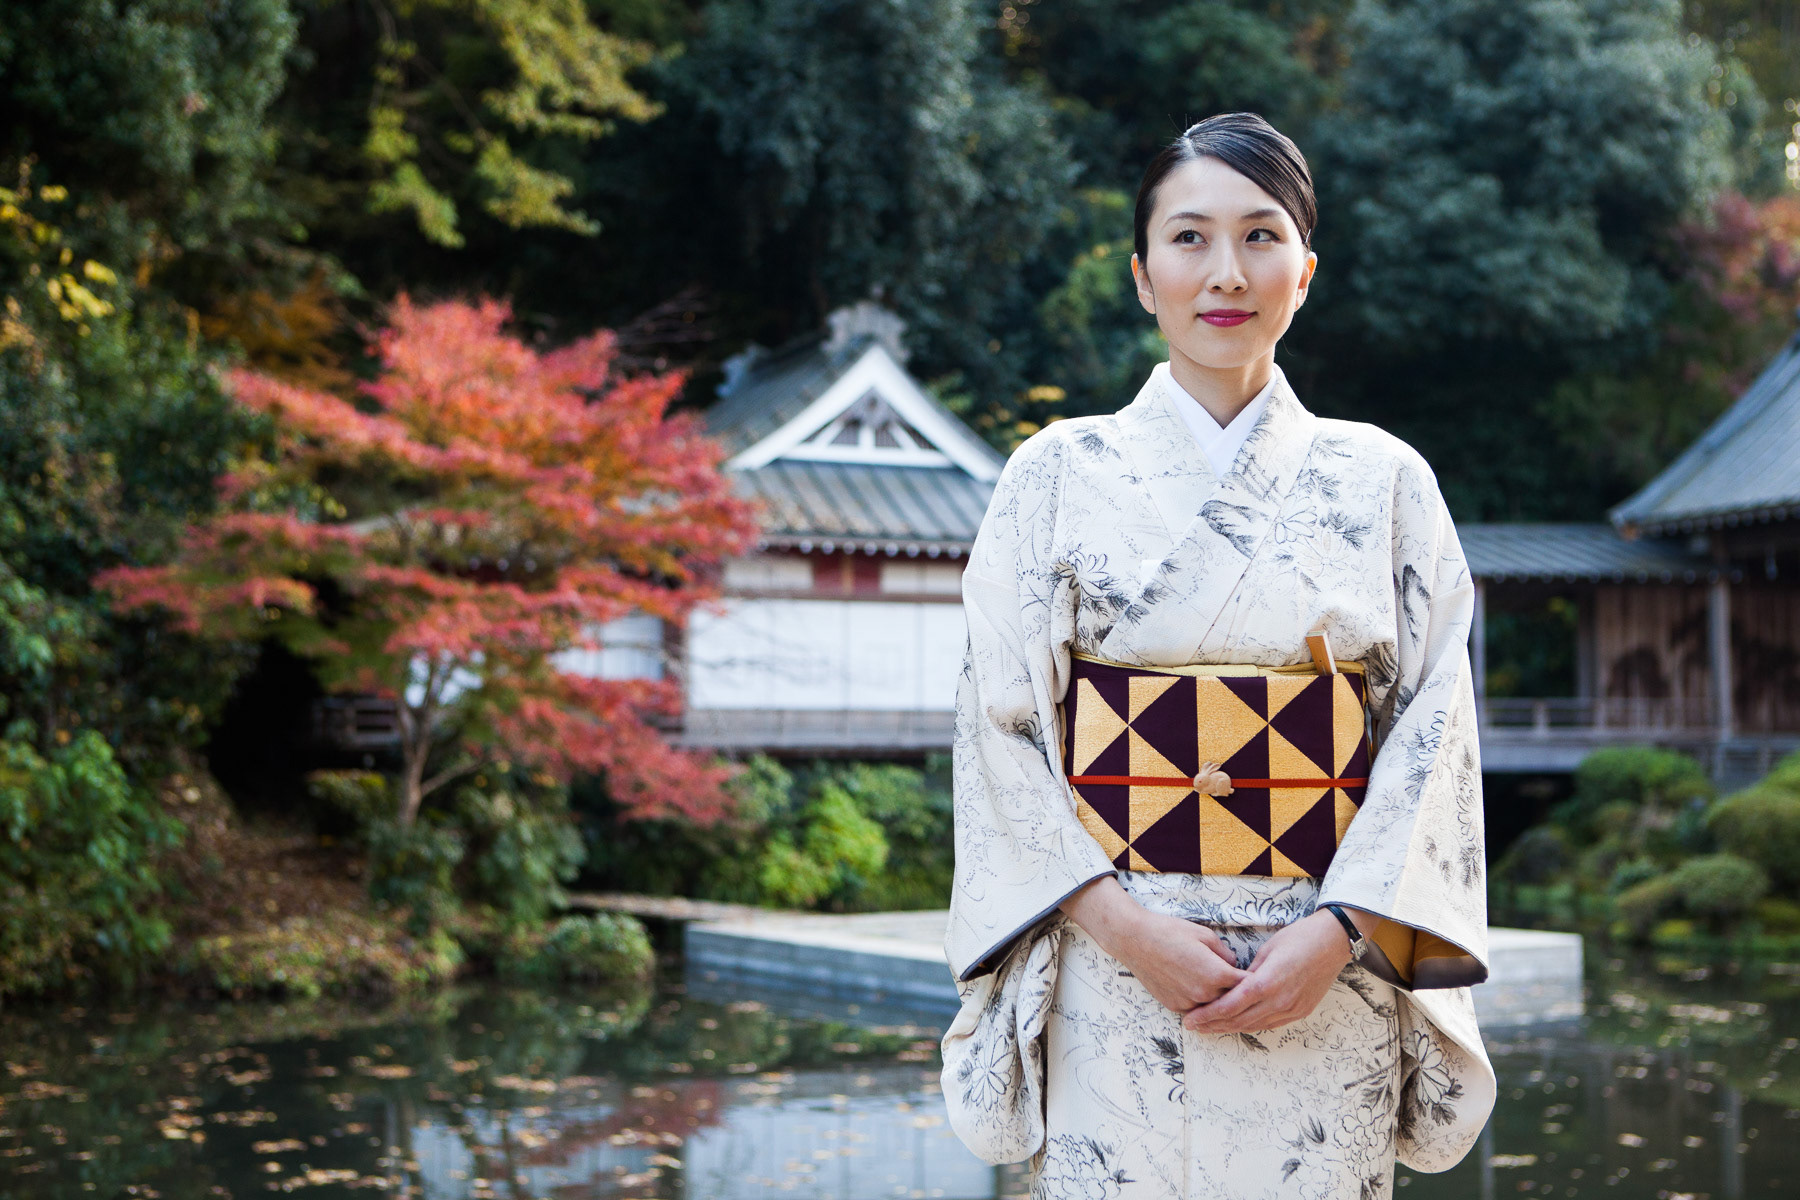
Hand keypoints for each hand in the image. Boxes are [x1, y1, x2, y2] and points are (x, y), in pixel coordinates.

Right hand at [1060, 877, 1244, 1012]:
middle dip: (1239, 992)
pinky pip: (1196, 1007)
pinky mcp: (1175, 1006)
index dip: (1256, 981)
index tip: (1263, 979)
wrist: (1135, 940)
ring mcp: (1188, 1003)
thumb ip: (1225, 953)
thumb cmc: (1170, 932)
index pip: (1247, 985)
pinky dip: (1201, 1001)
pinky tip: (1199, 989)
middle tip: (1249, 988)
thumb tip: (1234, 964)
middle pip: (1232, 999)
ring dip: (1220, 999)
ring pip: (1214, 1006)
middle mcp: (1204, 993)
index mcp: (1216, 974)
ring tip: (1222, 989)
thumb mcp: (1204, 934)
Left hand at [1181, 909, 1355, 1033]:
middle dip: (1213, 1025)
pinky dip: (1251, 1025)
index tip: (1190, 1019)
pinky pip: (1270, 1024)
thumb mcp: (1267, 950)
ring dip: (1230, 1028)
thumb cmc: (1299, 938)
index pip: (1230, 1006)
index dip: (1208, 1015)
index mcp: (1267, 983)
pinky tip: (1238, 1023)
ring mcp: (1291, 1009)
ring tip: (1210, 1027)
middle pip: (1239, 1020)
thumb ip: (1249, 973)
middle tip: (1193, 1026)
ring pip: (1254, 1025)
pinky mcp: (1300, 1011)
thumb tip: (1234, 986)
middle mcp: (1279, 1001)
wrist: (1333, 942)